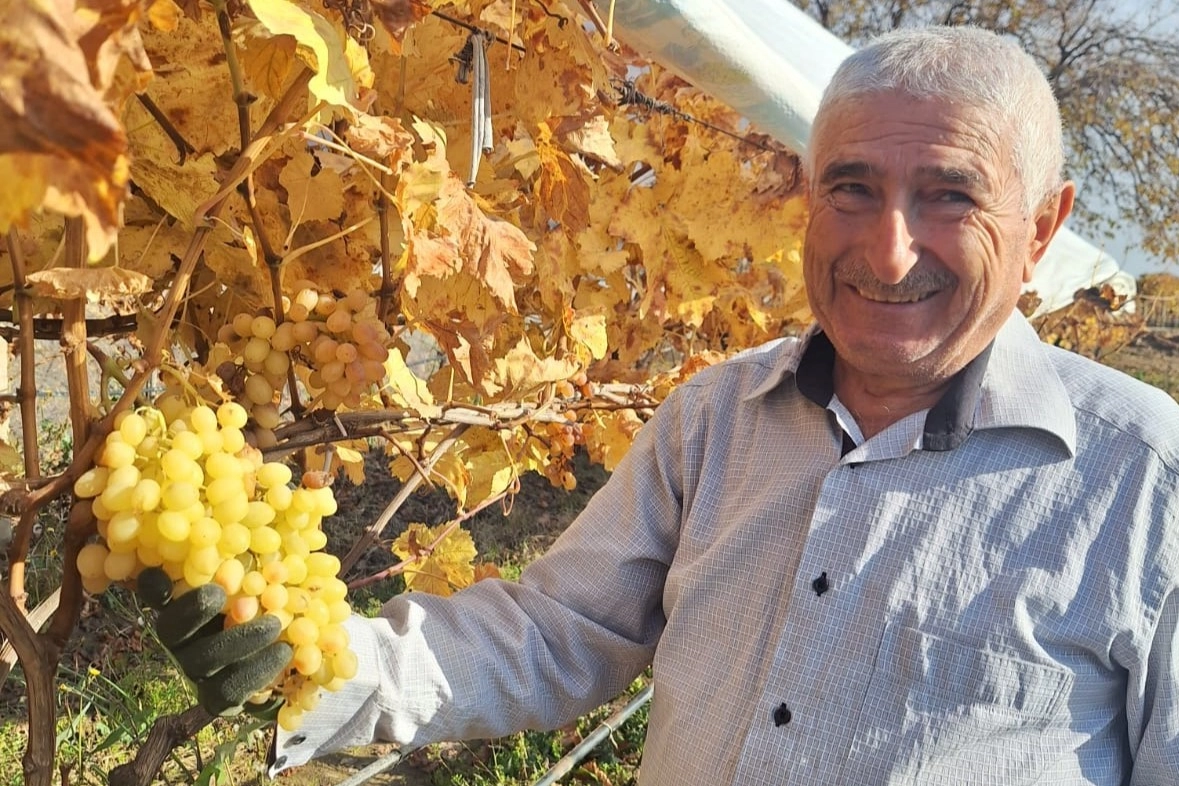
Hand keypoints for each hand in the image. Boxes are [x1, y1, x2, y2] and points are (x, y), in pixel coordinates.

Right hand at [138, 567, 291, 715]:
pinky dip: (259, 669)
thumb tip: (237, 517)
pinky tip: (285, 651)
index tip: (174, 573)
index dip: (156, 587)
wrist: (281, 651)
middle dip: (198, 610)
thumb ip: (239, 560)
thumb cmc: (264, 598)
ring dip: (239, 641)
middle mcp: (180, 640)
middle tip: (234, 595)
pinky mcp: (216, 697)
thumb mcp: (254, 574)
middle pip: (171, 630)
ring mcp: (196, 671)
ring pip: (203, 662)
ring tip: (274, 623)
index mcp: (181, 605)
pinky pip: (229, 689)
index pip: (156, 594)